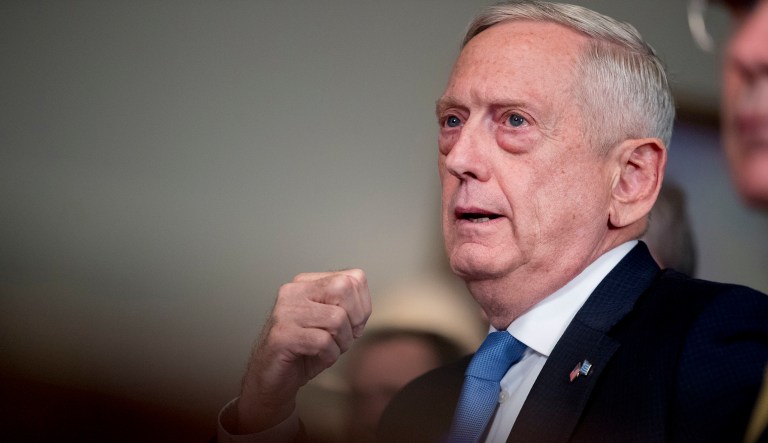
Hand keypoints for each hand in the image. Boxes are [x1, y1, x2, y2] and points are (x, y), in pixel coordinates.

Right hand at [236, 269, 371, 433]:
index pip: (353, 278)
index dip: (363, 305)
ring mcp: (285, 312)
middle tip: (345, 337)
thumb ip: (347, 307)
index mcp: (307, 283)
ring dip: (342, 342)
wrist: (273, 378)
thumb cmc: (305, 350)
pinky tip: (319, 357)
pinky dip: (329, 355)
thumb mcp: (331, 323)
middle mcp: (293, 291)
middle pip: (344, 288)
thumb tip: (363, 306)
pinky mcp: (282, 335)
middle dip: (355, 319)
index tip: (354, 325)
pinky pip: (323, 341)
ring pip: (336, 318)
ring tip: (329, 350)